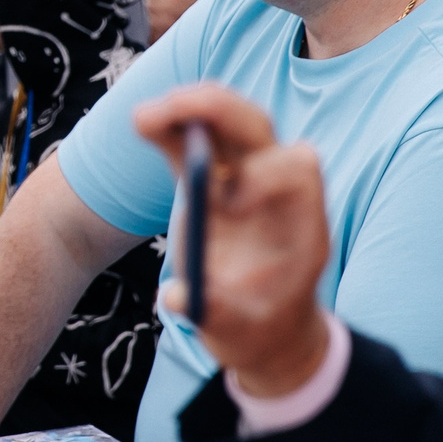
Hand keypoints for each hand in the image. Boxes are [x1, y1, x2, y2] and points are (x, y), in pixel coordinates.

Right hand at [133, 83, 332, 399]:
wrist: (262, 328)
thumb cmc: (260, 329)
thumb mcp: (243, 332)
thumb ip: (218, 313)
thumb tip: (180, 297)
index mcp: (299, 219)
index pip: (297, 168)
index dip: (265, 174)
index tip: (231, 204)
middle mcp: (276, 188)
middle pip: (258, 128)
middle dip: (220, 111)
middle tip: (176, 110)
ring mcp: (243, 178)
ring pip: (226, 123)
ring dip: (190, 110)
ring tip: (145, 118)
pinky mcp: (212, 182)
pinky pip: (193, 144)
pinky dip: (171, 129)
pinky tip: (143, 123)